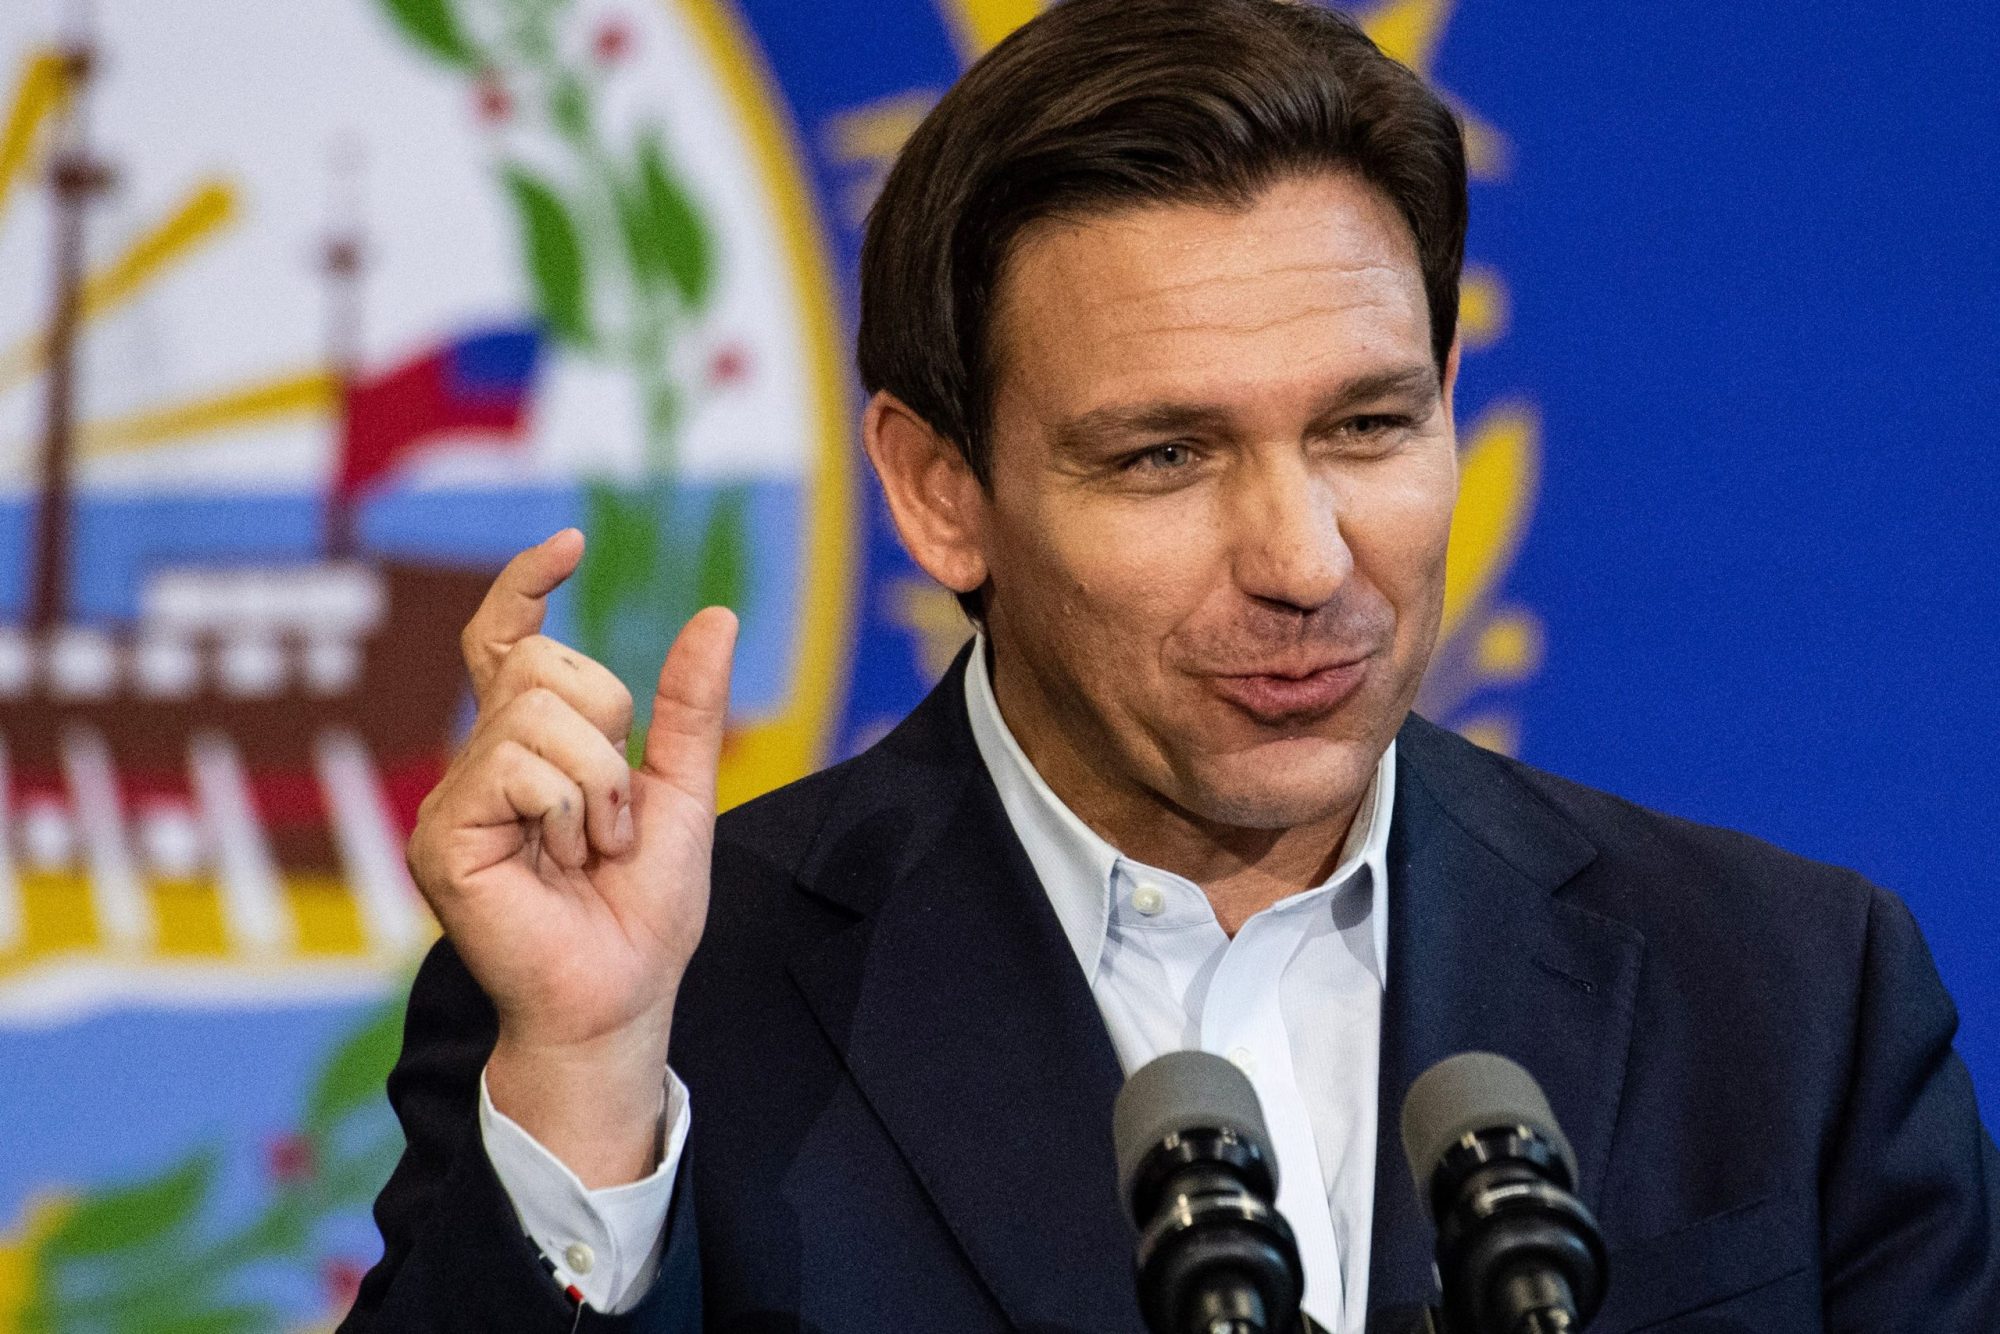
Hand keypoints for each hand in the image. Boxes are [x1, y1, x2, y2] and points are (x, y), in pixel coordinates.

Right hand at [406, 529, 736, 1183]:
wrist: (623, 995)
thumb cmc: (643, 908)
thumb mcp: (684, 791)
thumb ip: (689, 707)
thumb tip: (718, 615)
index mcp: (527, 749)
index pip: (505, 641)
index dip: (526, 585)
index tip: (571, 544)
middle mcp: (478, 764)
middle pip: (540, 670)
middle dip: (609, 735)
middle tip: (614, 819)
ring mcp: (451, 799)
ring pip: (535, 715)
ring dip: (598, 784)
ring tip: (593, 847)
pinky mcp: (440, 837)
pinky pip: (516, 767)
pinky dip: (569, 810)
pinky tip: (563, 861)